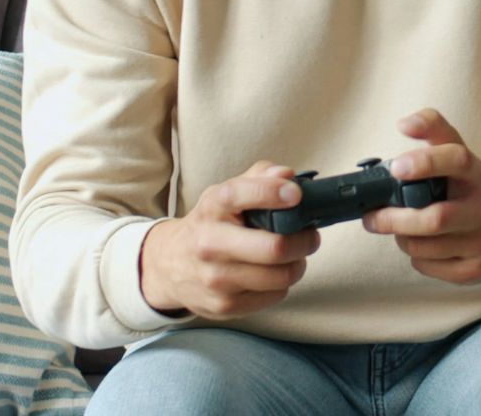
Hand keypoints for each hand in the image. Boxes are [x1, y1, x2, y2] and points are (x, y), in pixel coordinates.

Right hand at [138, 161, 321, 319]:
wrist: (169, 266)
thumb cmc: (210, 225)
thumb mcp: (224, 195)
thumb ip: (258, 178)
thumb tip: (287, 175)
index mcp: (212, 208)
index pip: (240, 194)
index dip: (273, 192)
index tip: (296, 194)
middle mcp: (210, 244)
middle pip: (274, 248)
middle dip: (304, 241)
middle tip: (311, 236)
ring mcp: (216, 279)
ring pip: (280, 276)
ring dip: (298, 265)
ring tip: (295, 256)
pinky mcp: (224, 305)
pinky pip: (274, 296)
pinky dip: (282, 284)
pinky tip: (273, 274)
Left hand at [364, 108, 480, 283]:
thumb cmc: (468, 185)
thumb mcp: (457, 151)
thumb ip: (432, 128)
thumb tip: (405, 123)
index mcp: (476, 173)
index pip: (457, 160)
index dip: (426, 162)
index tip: (396, 167)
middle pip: (435, 219)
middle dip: (394, 220)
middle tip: (372, 217)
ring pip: (424, 248)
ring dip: (402, 238)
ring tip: (402, 228)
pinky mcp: (477, 270)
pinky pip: (428, 267)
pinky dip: (415, 257)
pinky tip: (422, 246)